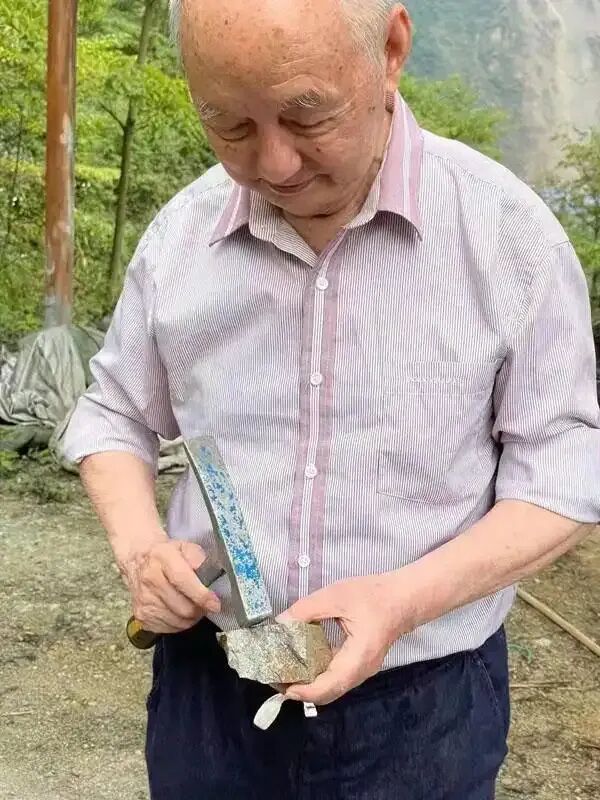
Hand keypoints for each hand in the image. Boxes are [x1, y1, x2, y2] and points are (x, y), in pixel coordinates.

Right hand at [122, 539, 220, 633]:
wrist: (136, 562)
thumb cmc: (165, 556)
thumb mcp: (184, 546)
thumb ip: (198, 557)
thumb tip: (207, 572)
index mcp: (162, 558)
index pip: (182, 580)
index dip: (201, 595)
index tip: (215, 603)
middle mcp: (150, 579)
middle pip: (182, 607)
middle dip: (200, 609)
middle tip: (207, 605)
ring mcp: (144, 600)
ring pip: (178, 621)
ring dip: (192, 618)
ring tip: (194, 606)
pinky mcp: (142, 616)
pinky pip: (169, 629)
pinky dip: (180, 624)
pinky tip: (180, 611)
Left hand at [278, 574, 413, 704]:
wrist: (405, 598)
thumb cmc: (374, 595)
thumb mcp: (336, 596)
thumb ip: (306, 610)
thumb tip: (279, 624)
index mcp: (358, 658)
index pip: (327, 687)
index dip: (302, 691)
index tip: (279, 684)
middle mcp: (361, 672)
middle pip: (328, 693)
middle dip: (300, 689)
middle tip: (276, 677)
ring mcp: (362, 670)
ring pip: (332, 687)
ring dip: (308, 683)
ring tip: (285, 670)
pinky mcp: (360, 664)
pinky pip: (337, 677)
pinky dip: (318, 674)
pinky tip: (303, 660)